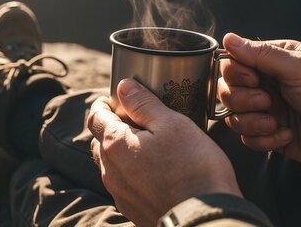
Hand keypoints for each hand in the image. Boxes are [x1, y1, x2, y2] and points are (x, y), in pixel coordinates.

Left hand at [88, 78, 240, 225]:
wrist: (205, 220)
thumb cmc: (193, 168)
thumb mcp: (172, 124)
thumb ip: (143, 104)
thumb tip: (123, 87)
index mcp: (115, 145)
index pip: (95, 117)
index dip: (104, 104)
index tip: (116, 99)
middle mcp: (110, 170)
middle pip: (99, 141)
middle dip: (111, 127)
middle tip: (133, 120)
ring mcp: (119, 193)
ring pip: (110, 164)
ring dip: (119, 151)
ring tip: (145, 145)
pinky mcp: (131, 209)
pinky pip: (123, 184)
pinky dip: (130, 172)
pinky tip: (152, 171)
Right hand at [218, 33, 300, 166]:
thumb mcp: (298, 69)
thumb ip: (261, 54)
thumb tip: (229, 38)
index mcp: (272, 63)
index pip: (231, 63)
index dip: (235, 74)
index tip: (253, 80)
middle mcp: (266, 85)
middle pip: (226, 91)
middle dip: (242, 100)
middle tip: (267, 102)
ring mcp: (267, 111)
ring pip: (233, 116)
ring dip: (252, 123)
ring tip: (275, 123)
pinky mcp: (270, 135)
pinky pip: (246, 139)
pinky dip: (264, 140)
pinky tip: (286, 135)